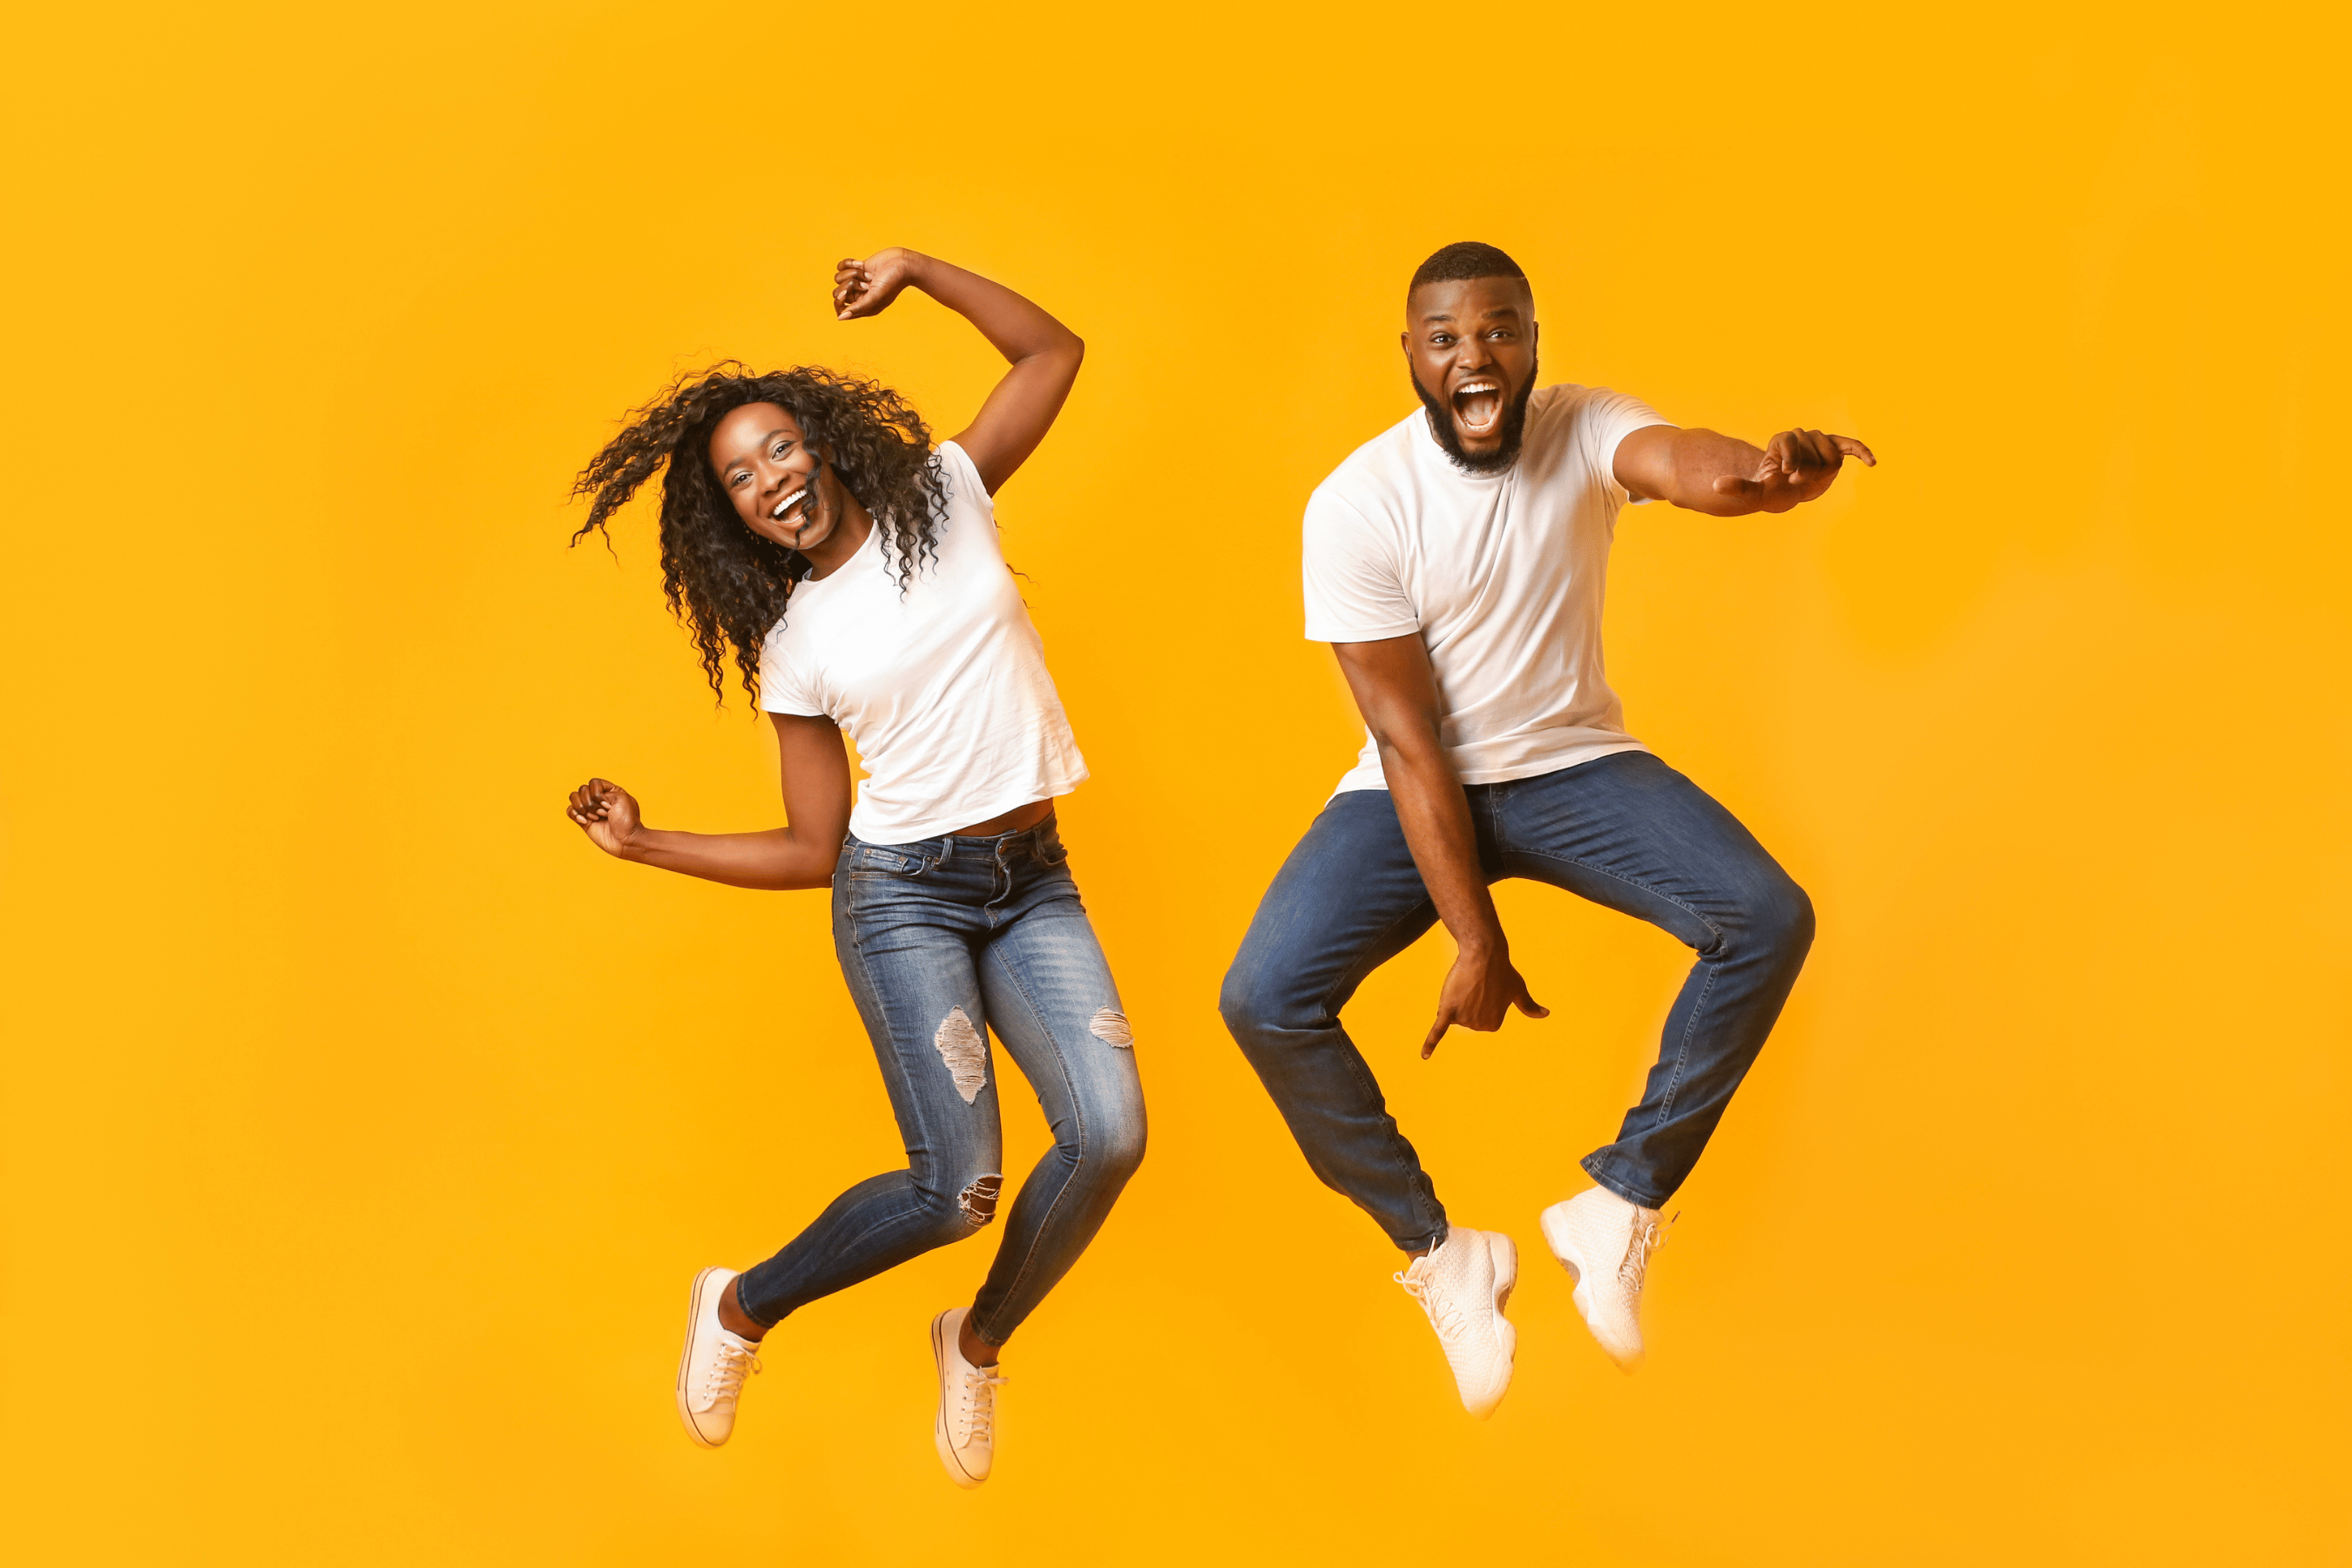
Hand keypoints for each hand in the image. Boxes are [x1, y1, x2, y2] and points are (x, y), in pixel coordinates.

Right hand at [566, 777, 641, 857]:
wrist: (626, 840)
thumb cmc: (628, 820)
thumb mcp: (622, 798)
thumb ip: (604, 792)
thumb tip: (590, 800)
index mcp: (610, 791)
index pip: (594, 783)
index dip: (597, 793)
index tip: (608, 805)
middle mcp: (599, 799)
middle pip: (582, 790)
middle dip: (591, 803)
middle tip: (603, 814)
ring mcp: (590, 810)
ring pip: (573, 797)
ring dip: (582, 808)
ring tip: (594, 818)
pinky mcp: (583, 821)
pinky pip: (570, 811)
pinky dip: (575, 814)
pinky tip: (585, 821)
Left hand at [833, 249, 921, 319]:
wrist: (903, 263)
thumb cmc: (893, 282)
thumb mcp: (876, 297)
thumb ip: (858, 308)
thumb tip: (841, 317)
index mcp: (863, 307)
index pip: (840, 309)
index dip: (838, 302)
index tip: (845, 294)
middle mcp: (859, 295)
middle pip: (838, 293)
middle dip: (849, 285)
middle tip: (865, 284)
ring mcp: (857, 281)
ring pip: (838, 278)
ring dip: (852, 273)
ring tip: (868, 274)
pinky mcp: (856, 268)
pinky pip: (841, 266)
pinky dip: (849, 263)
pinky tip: (861, 264)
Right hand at [1423, 945, 1548, 1056]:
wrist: (1484, 954)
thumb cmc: (1502, 970)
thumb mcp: (1518, 989)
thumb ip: (1528, 1005)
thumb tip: (1545, 1014)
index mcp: (1493, 1025)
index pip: (1478, 1017)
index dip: (1479, 1001)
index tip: (1486, 989)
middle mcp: (1479, 1026)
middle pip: (1465, 1017)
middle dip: (1466, 1002)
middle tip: (1475, 985)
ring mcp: (1463, 1019)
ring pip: (1452, 1014)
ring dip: (1454, 1001)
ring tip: (1465, 985)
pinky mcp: (1448, 1011)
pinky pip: (1437, 1031)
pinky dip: (1430, 1044)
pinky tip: (1424, 1057)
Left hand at [1712, 429, 1874, 509]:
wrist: (1786, 492)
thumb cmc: (1770, 490)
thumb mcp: (1754, 492)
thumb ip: (1738, 488)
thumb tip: (1716, 486)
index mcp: (1783, 440)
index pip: (1791, 440)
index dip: (1791, 460)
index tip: (1786, 475)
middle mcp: (1801, 437)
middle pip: (1812, 449)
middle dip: (1806, 469)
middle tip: (1797, 480)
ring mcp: (1820, 443)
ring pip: (1830, 454)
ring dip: (1823, 470)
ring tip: (1811, 479)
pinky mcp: (1835, 451)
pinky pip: (1850, 446)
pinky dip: (1862, 452)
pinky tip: (1873, 463)